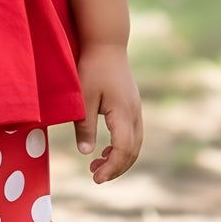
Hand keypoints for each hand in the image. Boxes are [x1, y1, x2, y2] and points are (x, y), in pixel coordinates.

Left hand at [73, 42, 142, 183]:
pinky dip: (122, 146)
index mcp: (124, 113)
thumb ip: (85, 126)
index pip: (123, 150)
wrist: (107, 43)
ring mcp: (136, 109)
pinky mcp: (132, 105)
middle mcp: (135, 113)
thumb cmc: (92, 68)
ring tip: (98, 165)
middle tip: (95, 176)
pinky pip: (133, 133)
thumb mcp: (84, 98)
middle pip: (133, 151)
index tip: (96, 178)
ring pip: (135, 143)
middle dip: (116, 168)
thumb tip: (86, 153)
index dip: (111, 168)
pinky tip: (106, 149)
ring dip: (120, 158)